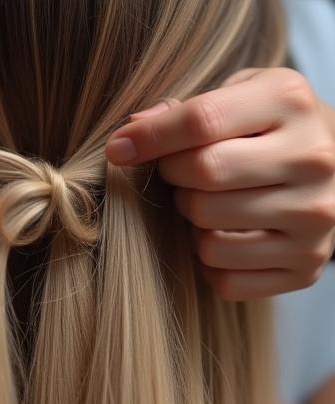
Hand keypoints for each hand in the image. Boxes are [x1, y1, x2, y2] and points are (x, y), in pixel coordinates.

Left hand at [106, 68, 334, 299]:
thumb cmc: (270, 130)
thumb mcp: (240, 97)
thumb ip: (187, 109)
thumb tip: (132, 129)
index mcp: (290, 103)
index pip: (201, 122)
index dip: (149, 138)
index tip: (119, 149)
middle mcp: (313, 161)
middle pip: (203, 178)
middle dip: (174, 177)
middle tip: (183, 173)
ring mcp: (314, 221)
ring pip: (208, 236)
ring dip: (192, 221)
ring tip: (211, 202)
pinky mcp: (305, 267)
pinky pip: (223, 277)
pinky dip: (210, 260)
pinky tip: (226, 235)